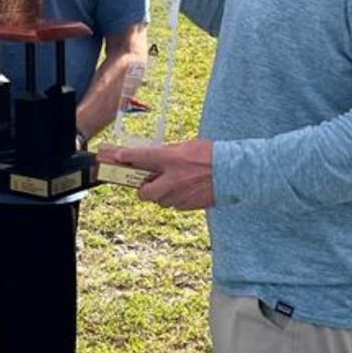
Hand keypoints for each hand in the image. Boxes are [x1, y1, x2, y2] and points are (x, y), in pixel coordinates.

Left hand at [97, 139, 214, 209]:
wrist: (234, 172)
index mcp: (171, 159)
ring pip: (160, 201)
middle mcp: (172, 179)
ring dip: (162, 194)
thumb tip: (156, 158)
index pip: (142, 157)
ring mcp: (179, 195)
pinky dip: (176, 199)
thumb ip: (170, 153)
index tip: (117, 155)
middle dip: (143, 189)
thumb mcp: (188, 147)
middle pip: (144, 192)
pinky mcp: (188, 205)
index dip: (126, 156)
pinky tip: (186, 190)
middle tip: (148, 183)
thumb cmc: (212, 154)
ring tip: (174, 184)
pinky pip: (174, 205)